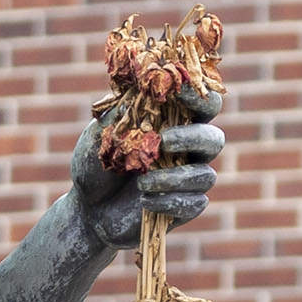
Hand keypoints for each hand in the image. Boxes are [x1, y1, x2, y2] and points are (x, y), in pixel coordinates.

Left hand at [68, 86, 225, 239]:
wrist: (87, 211)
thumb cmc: (96, 166)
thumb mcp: (99, 137)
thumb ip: (119, 114)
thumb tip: (137, 92)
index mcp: (174, 125)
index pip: (201, 105)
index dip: (197, 95)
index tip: (180, 90)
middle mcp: (188, 151)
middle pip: (213, 139)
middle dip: (193, 138)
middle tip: (164, 141)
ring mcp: (189, 180)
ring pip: (205, 175)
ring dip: (174, 178)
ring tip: (141, 183)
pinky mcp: (185, 207)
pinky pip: (194, 204)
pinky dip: (169, 202)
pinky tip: (145, 201)